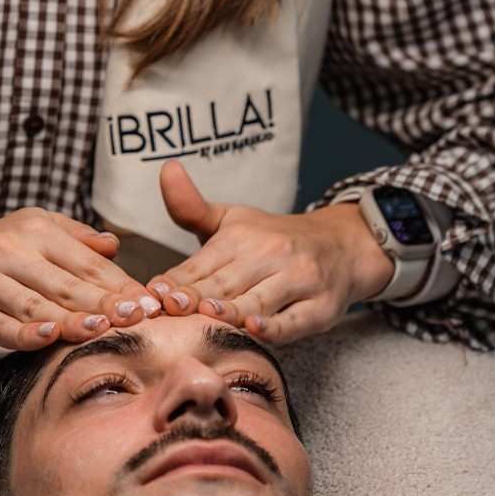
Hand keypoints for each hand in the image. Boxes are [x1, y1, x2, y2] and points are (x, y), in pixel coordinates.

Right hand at [0, 207, 160, 350]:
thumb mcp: (35, 229)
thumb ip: (76, 238)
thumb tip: (116, 245)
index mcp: (34, 230)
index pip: (86, 261)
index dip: (120, 284)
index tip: (149, 303)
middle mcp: (8, 251)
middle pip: (66, 284)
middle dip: (105, 303)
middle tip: (138, 319)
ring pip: (35, 305)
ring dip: (71, 320)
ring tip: (102, 329)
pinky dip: (23, 334)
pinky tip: (48, 339)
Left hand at [147, 161, 393, 344]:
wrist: (341, 246)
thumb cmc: (272, 240)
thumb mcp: (232, 220)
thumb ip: (191, 208)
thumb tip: (166, 168)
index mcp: (241, 237)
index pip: (201, 264)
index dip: (177, 280)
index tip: (153, 291)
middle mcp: (270, 255)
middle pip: (226, 282)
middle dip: (197, 296)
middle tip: (169, 307)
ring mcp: (298, 281)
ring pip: (259, 300)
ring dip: (232, 309)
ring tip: (207, 315)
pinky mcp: (320, 308)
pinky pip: (296, 320)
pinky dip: (276, 326)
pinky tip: (256, 328)